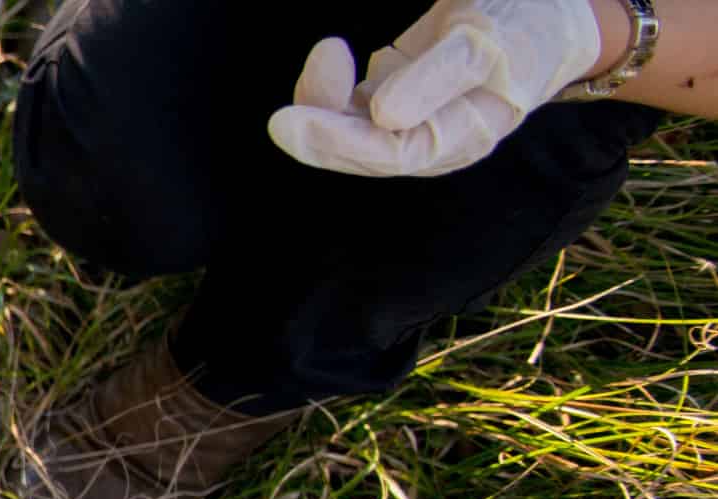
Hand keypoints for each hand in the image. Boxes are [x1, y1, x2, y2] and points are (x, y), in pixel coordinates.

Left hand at [269, 0, 613, 177]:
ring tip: (328, 52)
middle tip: (280, 118)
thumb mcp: (488, 42)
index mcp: (464, 135)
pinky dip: (332, 86)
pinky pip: (349, 103)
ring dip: (323, 101)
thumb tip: (384, 117)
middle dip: (319, 136)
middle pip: (363, 151)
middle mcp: (433, 137)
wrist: (549, 13)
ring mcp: (411, 117)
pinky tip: (333, 55)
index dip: (340, 143)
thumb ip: (440, 77)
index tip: (294, 121)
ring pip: (349, 127)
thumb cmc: (525, 27)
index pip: (392, 154)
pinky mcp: (394, 94)